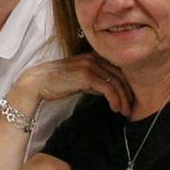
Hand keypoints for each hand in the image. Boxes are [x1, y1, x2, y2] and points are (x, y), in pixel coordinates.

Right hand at [10, 52, 132, 114]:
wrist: (37, 83)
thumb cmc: (56, 83)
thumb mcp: (79, 80)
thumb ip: (94, 82)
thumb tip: (106, 91)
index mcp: (93, 57)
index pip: (118, 69)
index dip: (127, 85)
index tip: (129, 99)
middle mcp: (94, 58)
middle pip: (120, 75)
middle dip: (128, 93)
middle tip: (131, 108)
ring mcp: (90, 65)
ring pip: (116, 82)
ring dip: (123, 99)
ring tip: (124, 111)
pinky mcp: (86, 75)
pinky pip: (108, 88)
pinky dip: (115, 99)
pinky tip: (115, 108)